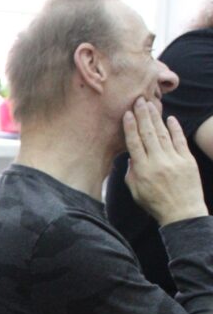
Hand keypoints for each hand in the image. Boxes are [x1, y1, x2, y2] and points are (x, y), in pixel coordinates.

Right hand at [123, 97, 206, 225]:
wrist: (182, 213)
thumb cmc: (156, 204)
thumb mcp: (136, 192)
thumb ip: (131, 174)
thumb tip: (131, 159)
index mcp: (142, 170)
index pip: (134, 143)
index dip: (130, 127)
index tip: (127, 114)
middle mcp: (157, 162)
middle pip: (148, 134)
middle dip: (143, 116)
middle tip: (139, 100)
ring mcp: (173, 160)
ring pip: (163, 134)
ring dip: (156, 118)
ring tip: (151, 105)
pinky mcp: (187, 160)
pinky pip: (180, 140)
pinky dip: (175, 128)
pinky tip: (170, 118)